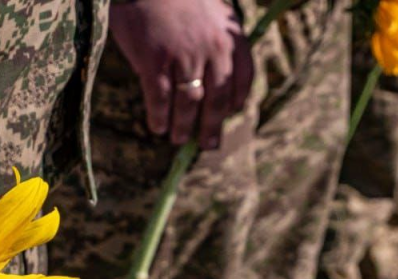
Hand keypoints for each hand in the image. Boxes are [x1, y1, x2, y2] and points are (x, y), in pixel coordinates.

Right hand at [110, 0, 253, 148]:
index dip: (235, 104)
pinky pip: (159, 99)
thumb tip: (213, 83)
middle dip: (212, 127)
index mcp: (230, 39)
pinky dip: (159, 117)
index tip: (228, 117)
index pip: (243, 81)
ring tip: (177, 138)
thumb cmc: (179, 0)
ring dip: (184, 126)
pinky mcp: (155, 61)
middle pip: (217, 100)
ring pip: (189, 104)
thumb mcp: (212, 16)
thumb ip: (219, 44)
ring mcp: (183, 56)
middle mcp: (212, 50)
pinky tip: (157, 126)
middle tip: (207, 145)